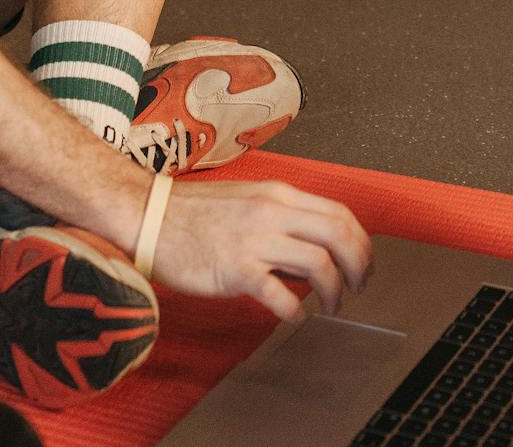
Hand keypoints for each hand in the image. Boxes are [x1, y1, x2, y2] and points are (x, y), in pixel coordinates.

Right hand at [147, 178, 373, 320]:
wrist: (148, 215)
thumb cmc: (194, 212)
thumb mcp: (248, 201)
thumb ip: (282, 220)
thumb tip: (312, 252)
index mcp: (278, 195)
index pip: (340, 213)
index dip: (361, 242)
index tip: (364, 263)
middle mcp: (272, 212)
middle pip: (339, 235)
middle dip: (359, 265)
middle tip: (358, 287)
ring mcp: (254, 240)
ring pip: (319, 264)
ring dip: (334, 291)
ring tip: (331, 305)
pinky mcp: (235, 269)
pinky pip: (279, 294)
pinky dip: (295, 311)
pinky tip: (293, 317)